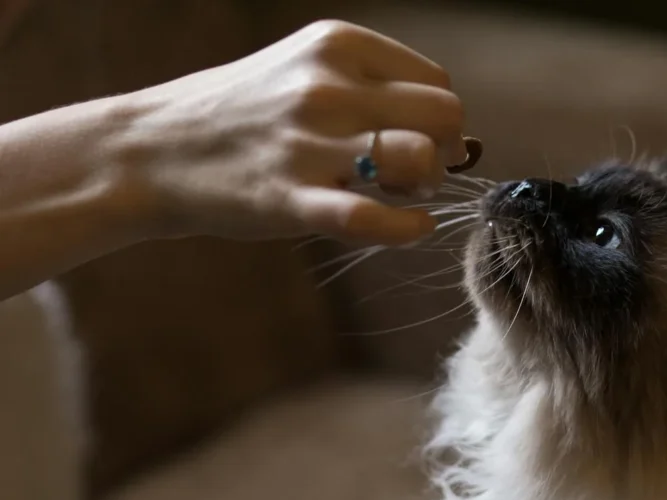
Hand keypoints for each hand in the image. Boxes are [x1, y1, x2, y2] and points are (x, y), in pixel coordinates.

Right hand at [111, 20, 468, 243]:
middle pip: (444, 116)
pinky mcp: (289, 198)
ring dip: (426, 183)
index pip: (437, 82)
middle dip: (445, 149)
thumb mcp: (303, 70)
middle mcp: (326, 86)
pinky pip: (373, 218)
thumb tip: (457, 136)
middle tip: (415, 172)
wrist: (149, 150)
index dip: (439, 120)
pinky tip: (413, 228)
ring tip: (400, 193)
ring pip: (420, 157)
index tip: (417, 140)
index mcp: (335, 45)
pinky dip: (408, 228)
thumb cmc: (241, 115)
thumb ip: (372, 89)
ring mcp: (307, 142)